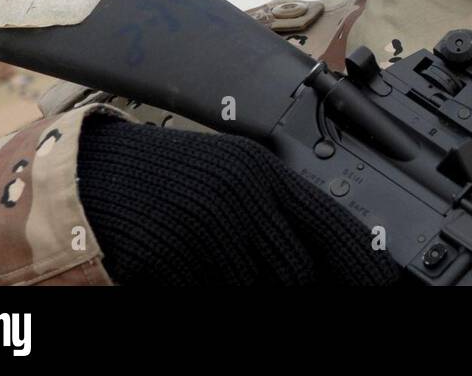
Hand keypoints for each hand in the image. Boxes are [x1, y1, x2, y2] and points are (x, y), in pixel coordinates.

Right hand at [77, 113, 400, 285]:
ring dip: (250, 290)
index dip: (360, 262)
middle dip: (298, 289)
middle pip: (298, 273)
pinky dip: (206, 293)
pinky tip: (194, 275)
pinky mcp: (167, 258)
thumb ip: (278, 212)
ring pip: (255, 291)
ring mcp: (203, 230)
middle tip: (280, 281)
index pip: (330, 225)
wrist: (90, 179)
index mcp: (261, 174)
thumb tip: (326, 261)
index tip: (381, 284)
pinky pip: (206, 297)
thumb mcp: (232, 181)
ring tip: (224, 267)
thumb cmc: (168, 180)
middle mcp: (240, 198)